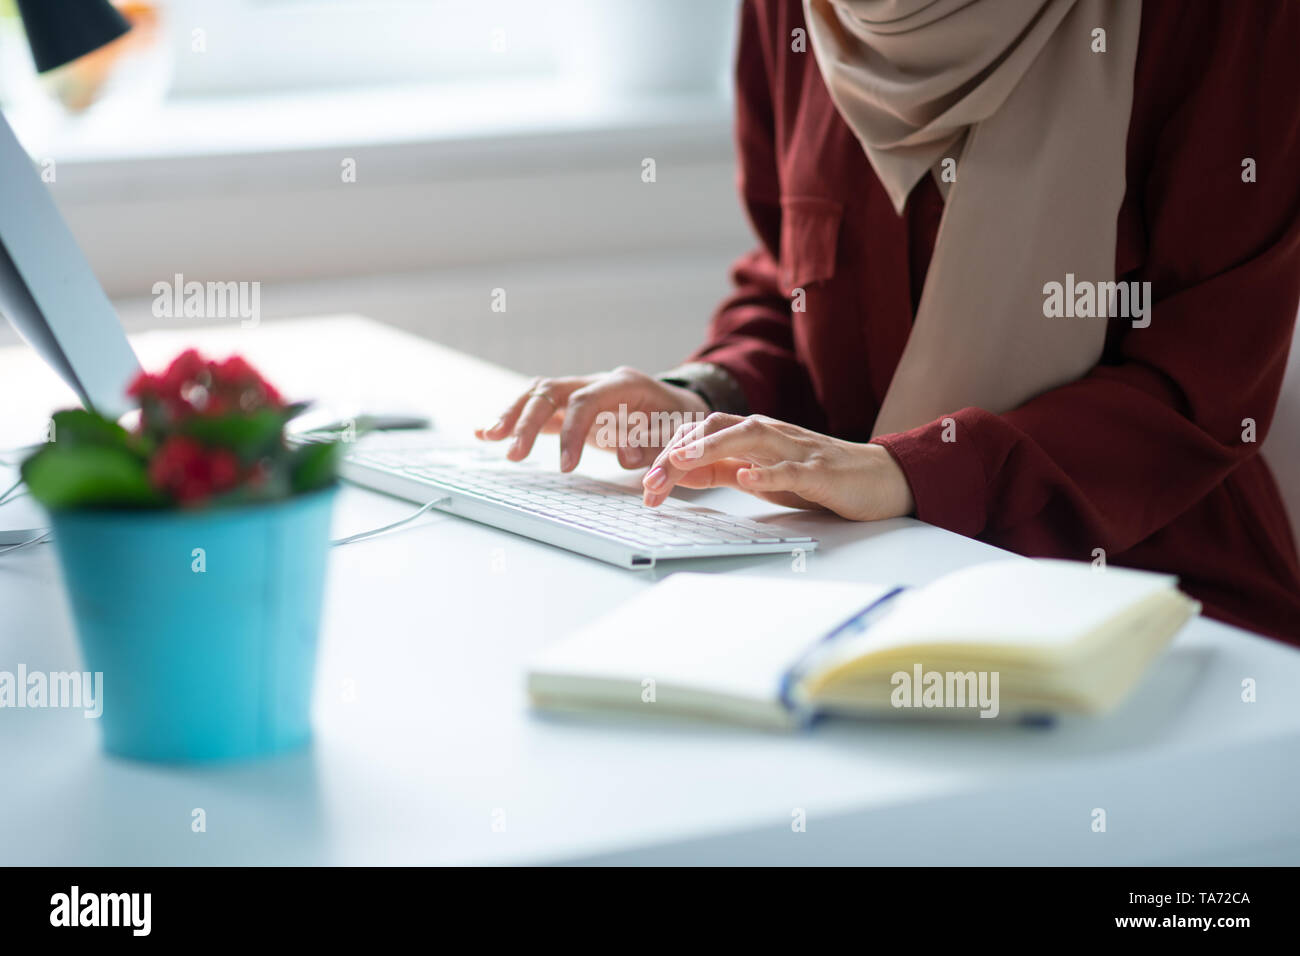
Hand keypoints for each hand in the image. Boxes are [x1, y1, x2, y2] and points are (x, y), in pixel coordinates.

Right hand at [475, 366, 710, 471]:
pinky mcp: (569, 405)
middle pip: (553, 390)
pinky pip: (536, 407)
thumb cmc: (680, 422)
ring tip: (489, 436)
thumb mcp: (677, 434)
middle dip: (529, 421)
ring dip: (512, 415)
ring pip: (538, 393)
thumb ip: (653, 446)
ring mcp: (580, 389)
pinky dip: (512, 418)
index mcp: (624, 383)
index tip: (566, 467)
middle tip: (515, 455)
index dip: (573, 432)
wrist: (680, 407)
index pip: (588, 400)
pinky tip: (485, 432)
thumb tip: (628, 461)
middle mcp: (596, 380)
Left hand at [640, 412, 914, 520]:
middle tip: (651, 479)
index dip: (670, 456)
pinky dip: (768, 472)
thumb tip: (681, 472)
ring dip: (713, 446)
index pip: (702, 435)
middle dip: (680, 450)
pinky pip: (792, 468)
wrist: (879, 478)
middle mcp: (771, 435)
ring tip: (682, 458)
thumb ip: (723, 470)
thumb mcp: (760, 474)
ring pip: (751, 436)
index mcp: (754, 436)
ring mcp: (797, 450)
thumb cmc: (818, 476)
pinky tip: (747, 477)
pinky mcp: (822, 471)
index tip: (646, 485)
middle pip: (718, 428)